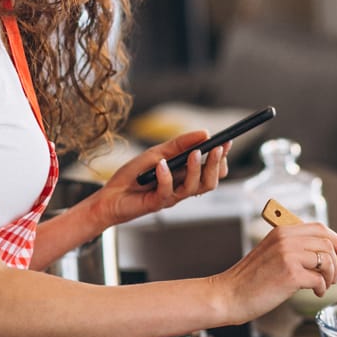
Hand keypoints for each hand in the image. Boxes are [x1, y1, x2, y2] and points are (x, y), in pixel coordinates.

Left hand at [89, 130, 231, 225]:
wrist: (109, 195)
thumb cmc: (133, 176)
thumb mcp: (157, 153)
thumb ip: (179, 144)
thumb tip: (204, 133)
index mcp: (185, 176)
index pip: (212, 170)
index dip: (221, 157)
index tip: (227, 141)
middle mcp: (182, 188)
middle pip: (210, 182)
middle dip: (216, 165)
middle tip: (216, 149)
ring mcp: (171, 197)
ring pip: (195, 188)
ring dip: (197, 169)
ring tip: (195, 154)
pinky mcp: (156, 204)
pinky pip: (168, 191)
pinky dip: (166, 176)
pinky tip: (161, 165)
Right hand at [212, 223, 336, 324]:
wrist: (229, 295)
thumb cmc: (249, 280)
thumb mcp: (270, 253)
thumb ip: (293, 248)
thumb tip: (323, 253)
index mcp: (281, 232)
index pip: (319, 228)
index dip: (336, 239)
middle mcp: (286, 240)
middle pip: (327, 243)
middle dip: (336, 262)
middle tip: (332, 276)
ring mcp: (288, 256)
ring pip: (327, 260)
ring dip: (331, 275)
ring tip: (323, 285)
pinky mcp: (291, 275)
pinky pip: (319, 279)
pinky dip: (321, 288)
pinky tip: (314, 293)